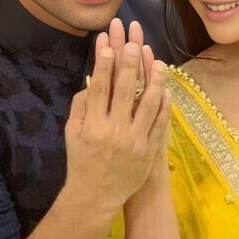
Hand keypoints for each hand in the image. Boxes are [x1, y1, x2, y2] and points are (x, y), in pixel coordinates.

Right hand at [64, 32, 170, 215]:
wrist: (96, 196)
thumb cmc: (82, 161)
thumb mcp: (72, 133)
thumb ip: (80, 107)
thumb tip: (91, 81)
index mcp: (93, 125)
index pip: (99, 87)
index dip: (104, 64)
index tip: (108, 45)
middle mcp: (114, 130)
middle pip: (125, 90)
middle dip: (130, 63)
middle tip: (135, 43)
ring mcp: (134, 140)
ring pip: (148, 103)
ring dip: (155, 80)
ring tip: (159, 61)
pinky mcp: (148, 150)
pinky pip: (160, 122)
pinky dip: (164, 104)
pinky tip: (166, 89)